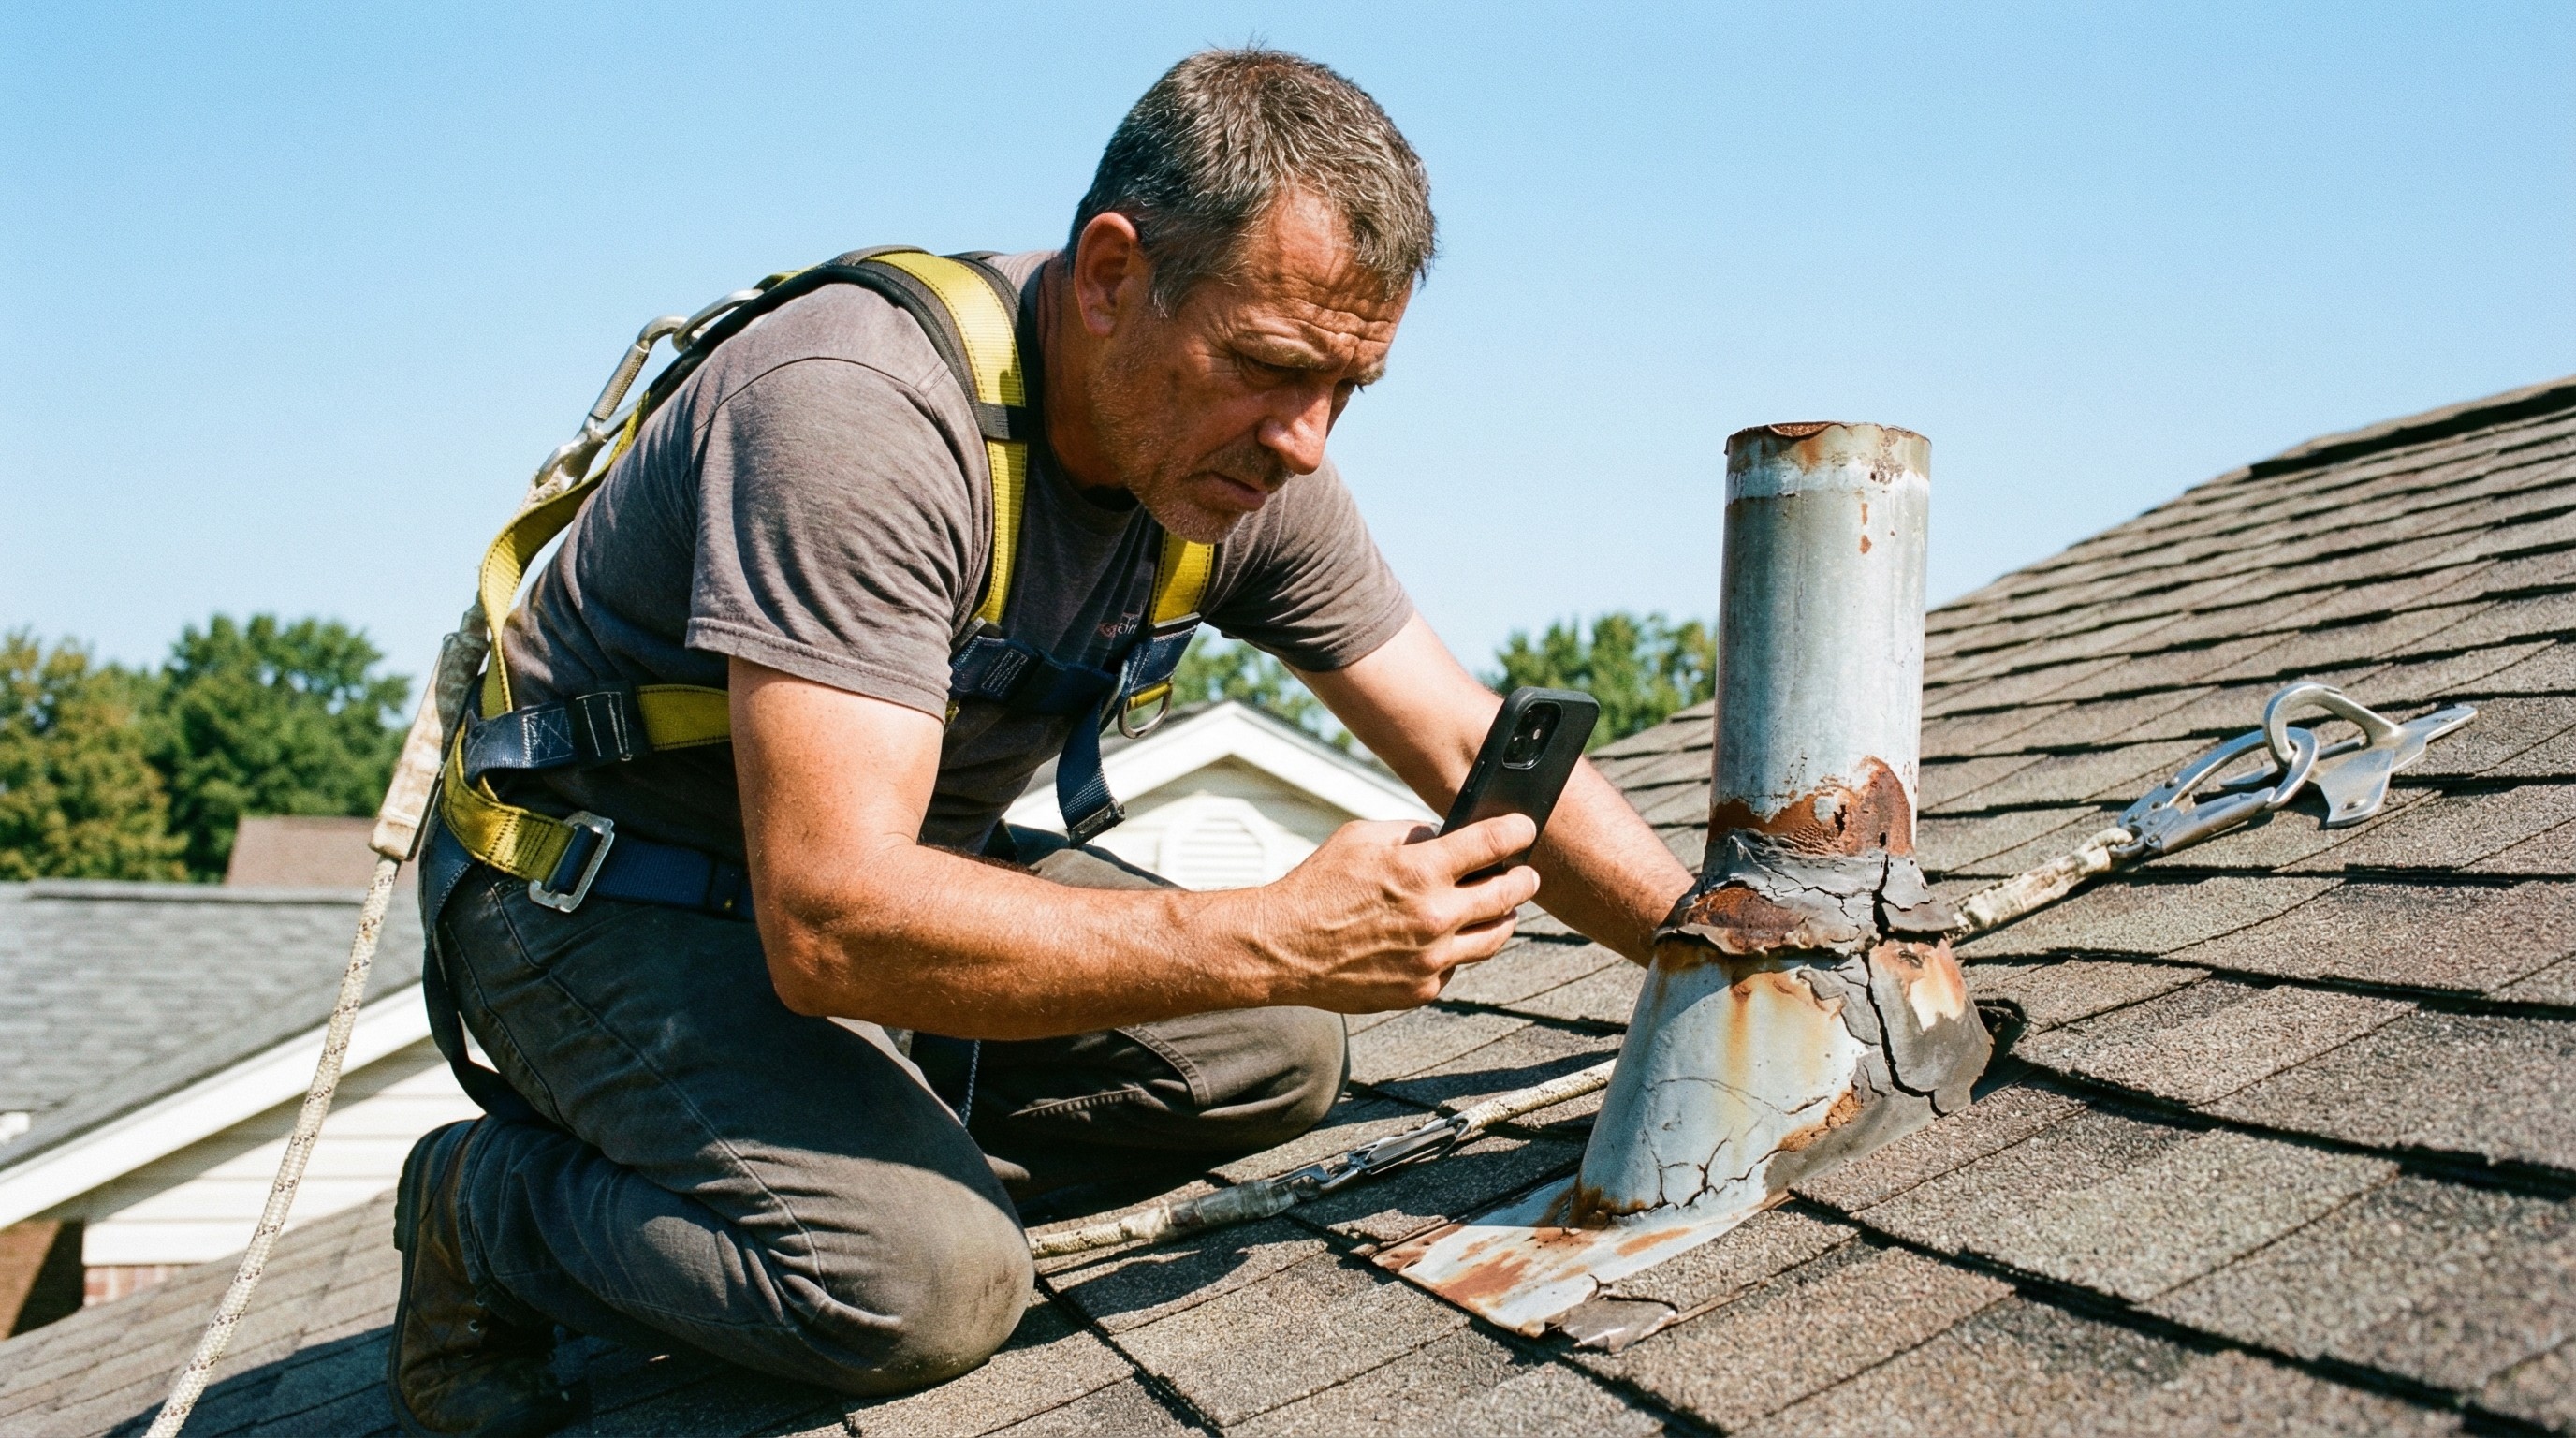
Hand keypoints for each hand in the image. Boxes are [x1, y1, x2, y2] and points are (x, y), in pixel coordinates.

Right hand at [1235, 814, 1541, 1012]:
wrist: (1284, 949)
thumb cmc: (1318, 887)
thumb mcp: (1361, 837)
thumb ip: (1411, 834)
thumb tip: (1446, 838)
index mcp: (1421, 871)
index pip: (1493, 844)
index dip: (1516, 832)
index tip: (1523, 829)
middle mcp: (1434, 916)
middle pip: (1509, 894)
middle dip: (1524, 878)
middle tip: (1525, 873)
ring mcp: (1431, 959)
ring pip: (1495, 937)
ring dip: (1502, 917)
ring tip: (1500, 907)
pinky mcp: (1422, 990)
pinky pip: (1456, 966)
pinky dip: (1455, 949)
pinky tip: (1441, 938)